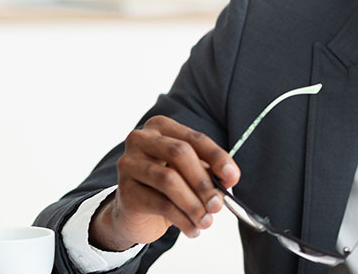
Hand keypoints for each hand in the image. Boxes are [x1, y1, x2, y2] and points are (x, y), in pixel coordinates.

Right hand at [90, 115, 239, 250]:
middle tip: (218, 205)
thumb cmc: (167, 187)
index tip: (233, 177)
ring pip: (169, 180)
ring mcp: (129, 164)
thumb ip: (209, 173)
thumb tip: (228, 179)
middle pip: (180, 153)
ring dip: (194, 204)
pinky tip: (192, 230)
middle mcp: (140, 140)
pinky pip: (160, 203)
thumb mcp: (191, 175)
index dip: (217, 157)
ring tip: (206, 221)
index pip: (195, 139)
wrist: (135, 213)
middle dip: (204, 182)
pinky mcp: (125, 191)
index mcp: (161, 127)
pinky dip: (182, 219)